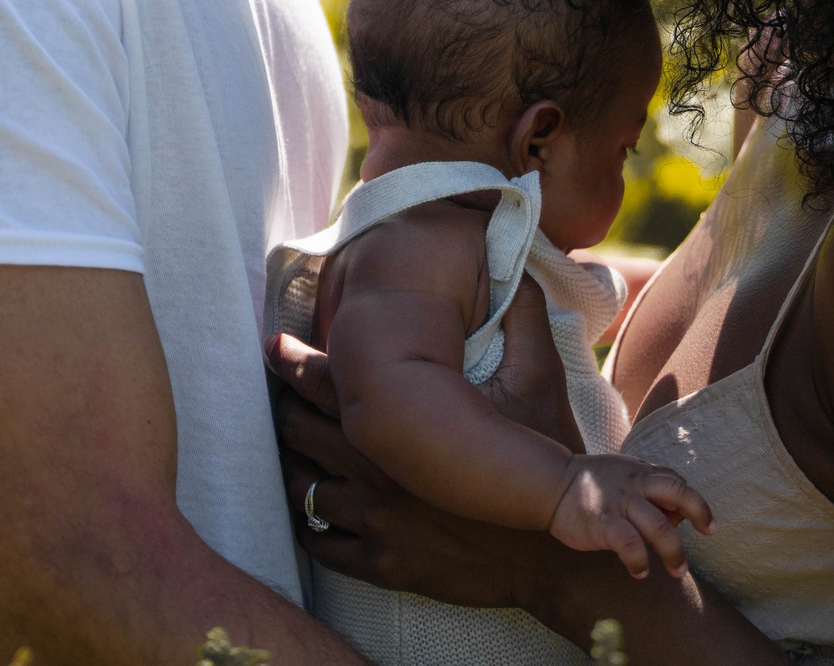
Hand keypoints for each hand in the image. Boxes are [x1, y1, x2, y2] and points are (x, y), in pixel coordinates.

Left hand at [270, 334, 548, 610]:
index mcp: (404, 421)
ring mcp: (376, 523)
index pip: (322, 381)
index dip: (290, 360)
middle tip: (280, 394)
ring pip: (300, 489)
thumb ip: (522, 321)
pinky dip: (307, 524)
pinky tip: (312, 507)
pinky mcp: (382, 564)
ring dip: (289, 464)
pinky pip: (319, 543)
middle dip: (284, 408)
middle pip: (298, 432)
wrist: (557, 552)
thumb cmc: (548, 458)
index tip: (276, 345)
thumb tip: (516, 270)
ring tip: (289, 448)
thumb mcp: (542, 381)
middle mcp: (379, 472)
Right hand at [549, 455, 713, 578]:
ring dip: (674, 552)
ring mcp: (620, 503)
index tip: (703, 522)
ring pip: (659, 526)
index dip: (693, 501)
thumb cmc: (590, 483)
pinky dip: (640, 562)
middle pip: (678, 491)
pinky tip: (639, 572)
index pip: (677, 481)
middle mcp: (635, 484)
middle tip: (708, 532)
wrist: (551, 484)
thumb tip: (675, 515)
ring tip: (677, 571)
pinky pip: (630, 544)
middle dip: (700, 511)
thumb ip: (647, 487)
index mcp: (641, 472)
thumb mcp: (622, 473)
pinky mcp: (603, 523)